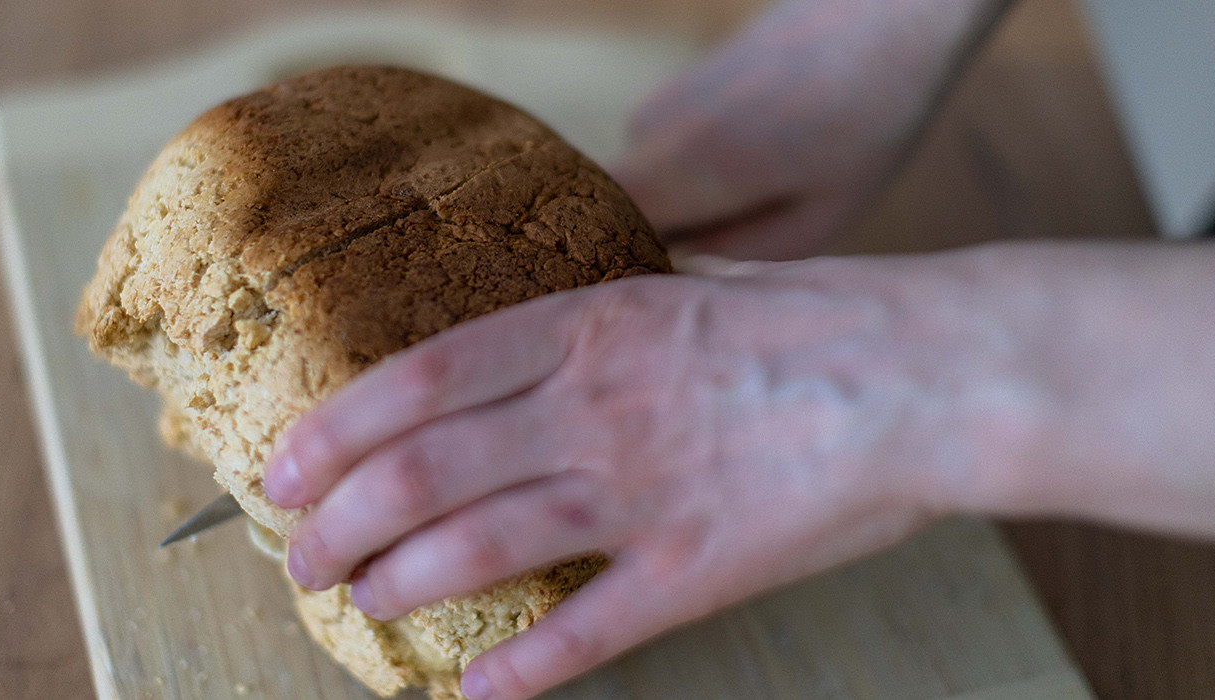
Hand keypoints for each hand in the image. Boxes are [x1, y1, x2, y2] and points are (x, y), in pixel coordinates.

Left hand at [262, 250, 1031, 698]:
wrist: (929, 370)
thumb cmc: (815, 319)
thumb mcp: (688, 284)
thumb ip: (604, 317)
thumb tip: (541, 338)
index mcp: (586, 327)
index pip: (416, 380)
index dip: (333, 430)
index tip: (285, 468)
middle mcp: (592, 408)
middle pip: (419, 474)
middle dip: (340, 525)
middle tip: (308, 559)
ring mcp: (640, 490)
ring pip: (476, 547)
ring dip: (401, 583)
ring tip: (367, 604)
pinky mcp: (696, 569)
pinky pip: (587, 630)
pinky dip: (522, 669)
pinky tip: (479, 693)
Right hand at [611, 0, 1007, 259]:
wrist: (885, 14)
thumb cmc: (869, 118)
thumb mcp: (817, 218)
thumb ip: (731, 257)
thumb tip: (673, 275)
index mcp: (688, 166)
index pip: (597, 234)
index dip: (611, 270)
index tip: (653, 299)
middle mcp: (652, 129)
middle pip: (616, 218)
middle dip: (656, 247)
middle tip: (720, 266)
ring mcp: (656, 104)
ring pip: (641, 188)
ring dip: (683, 209)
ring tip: (756, 207)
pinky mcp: (671, 91)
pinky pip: (660, 159)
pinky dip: (695, 178)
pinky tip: (757, 172)